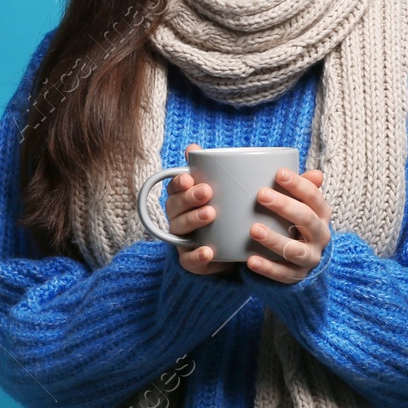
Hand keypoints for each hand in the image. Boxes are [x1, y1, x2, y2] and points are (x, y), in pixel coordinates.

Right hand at [165, 143, 236, 275]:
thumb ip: (209, 170)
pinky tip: (208, 250)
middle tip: (207, 192)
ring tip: (211, 214)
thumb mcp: (220, 192)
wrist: (232, 250)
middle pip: (175, 206)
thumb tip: (193, 146)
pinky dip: (197, 255)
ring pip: (181, 228)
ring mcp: (183, 240)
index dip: (179, 182)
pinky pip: (190, 259)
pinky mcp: (192, 261)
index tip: (188, 177)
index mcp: (183, 199)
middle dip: (189, 198)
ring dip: (194, 220)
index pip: (174, 188)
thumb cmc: (223, 214)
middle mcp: (178, 218)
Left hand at [246, 166, 331, 284]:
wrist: (307, 263)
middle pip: (306, 219)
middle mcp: (320, 236)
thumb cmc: (299, 225)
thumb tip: (316, 173)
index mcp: (322, 215)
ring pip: (295, 250)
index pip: (314, 197)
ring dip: (274, 240)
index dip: (299, 185)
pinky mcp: (297, 276)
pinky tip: (251, 260)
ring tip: (254, 230)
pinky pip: (282, 274)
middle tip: (261, 194)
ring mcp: (310, 258)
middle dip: (284, 206)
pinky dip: (267, 267)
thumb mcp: (304, 207)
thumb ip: (304, 189)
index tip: (279, 173)